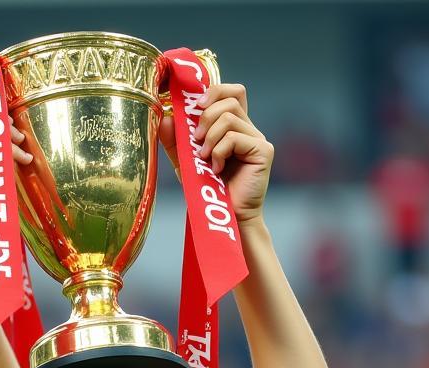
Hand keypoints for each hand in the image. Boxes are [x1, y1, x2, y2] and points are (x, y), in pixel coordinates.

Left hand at [159, 83, 272, 225]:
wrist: (226, 216)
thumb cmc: (210, 191)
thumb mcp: (187, 162)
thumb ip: (177, 141)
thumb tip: (166, 117)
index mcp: (235, 127)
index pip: (233, 92)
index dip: (215, 91)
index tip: (196, 107)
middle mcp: (249, 129)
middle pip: (229, 100)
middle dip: (206, 116)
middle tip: (196, 141)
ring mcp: (258, 139)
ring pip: (229, 117)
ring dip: (210, 138)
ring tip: (205, 159)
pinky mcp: (263, 151)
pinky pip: (234, 137)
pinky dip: (219, 152)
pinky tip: (217, 169)